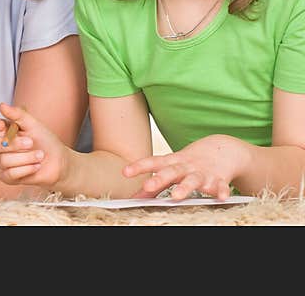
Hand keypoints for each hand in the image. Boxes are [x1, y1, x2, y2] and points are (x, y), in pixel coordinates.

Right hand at [0, 103, 66, 186]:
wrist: (58, 162)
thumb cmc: (45, 141)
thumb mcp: (33, 125)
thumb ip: (18, 115)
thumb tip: (2, 106)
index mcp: (2, 130)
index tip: (1, 125)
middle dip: (14, 144)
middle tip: (31, 142)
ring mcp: (0, 162)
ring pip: (4, 160)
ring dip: (26, 158)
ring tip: (40, 155)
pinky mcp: (6, 177)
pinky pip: (10, 173)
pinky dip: (26, 169)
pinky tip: (36, 166)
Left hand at [123, 134, 248, 199]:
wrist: (223, 149)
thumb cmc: (190, 163)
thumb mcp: (171, 170)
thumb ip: (154, 185)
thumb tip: (134, 198)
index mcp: (172, 163)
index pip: (153, 162)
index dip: (139, 167)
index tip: (125, 172)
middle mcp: (186, 167)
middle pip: (171, 171)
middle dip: (159, 179)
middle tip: (147, 186)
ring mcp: (203, 172)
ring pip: (193, 180)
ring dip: (185, 187)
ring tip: (177, 196)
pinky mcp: (220, 180)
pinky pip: (221, 186)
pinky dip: (222, 191)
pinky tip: (221, 198)